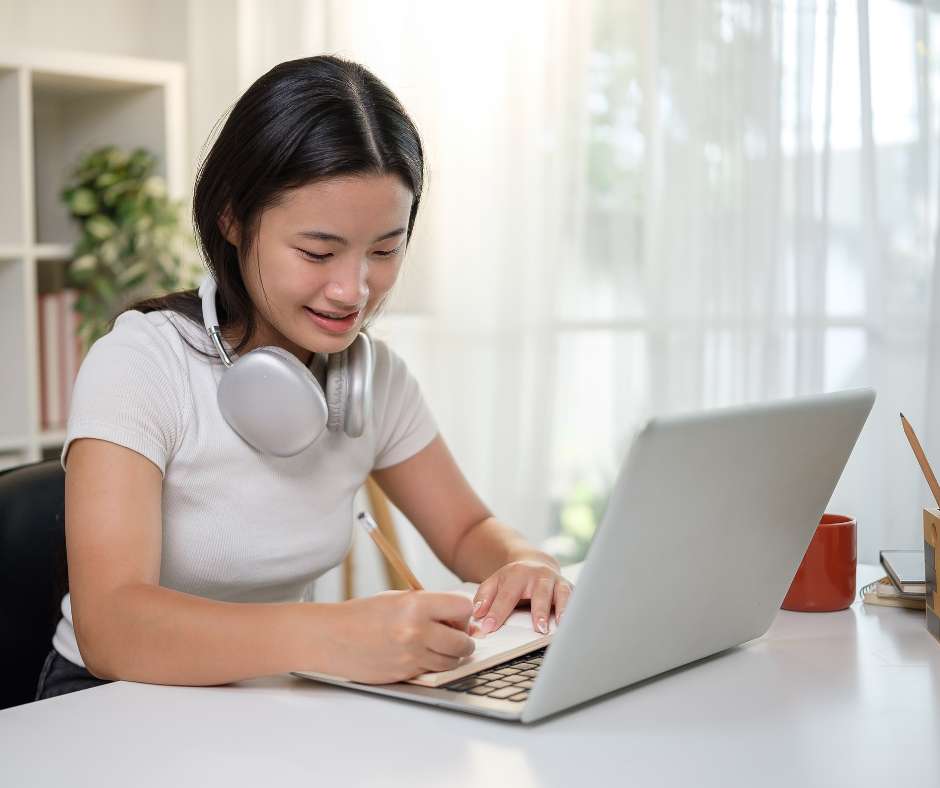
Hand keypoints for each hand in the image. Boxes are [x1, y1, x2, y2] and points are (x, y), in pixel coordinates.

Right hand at [312, 591, 475, 683]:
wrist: (331, 638)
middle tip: (453, 634)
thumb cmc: (362, 615)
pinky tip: (417, 654)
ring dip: (450, 655)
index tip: (456, 616)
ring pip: (452, 662)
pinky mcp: (404, 675)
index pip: (464, 608)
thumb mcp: (398, 598)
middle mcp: (416, 631)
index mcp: (415, 605)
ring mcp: (410, 657)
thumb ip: (430, 606)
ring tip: (434, 645)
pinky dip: (431, 665)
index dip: (463, 613)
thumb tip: (460, 618)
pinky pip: (432, 672)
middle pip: (464, 642)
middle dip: (463, 639)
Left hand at [471, 561, 573, 634]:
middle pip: (540, 592)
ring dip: (562, 609)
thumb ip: (484, 596)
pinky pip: (576, 599)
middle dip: (539, 610)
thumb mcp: (496, 582)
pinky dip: (576, 610)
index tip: (489, 628)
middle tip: (537, 628)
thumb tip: (476, 613)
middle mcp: (541, 575)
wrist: (537, 565)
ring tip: (560, 625)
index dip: (497, 612)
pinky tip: (574, 623)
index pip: (507, 595)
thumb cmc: (514, 580)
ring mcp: (557, 581)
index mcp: (518, 573)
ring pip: (562, 594)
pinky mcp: (571, 588)